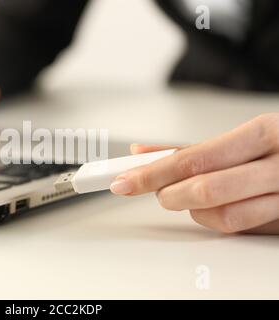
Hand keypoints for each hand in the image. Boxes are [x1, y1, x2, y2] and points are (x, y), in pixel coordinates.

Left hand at [110, 113, 278, 234]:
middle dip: (171, 195)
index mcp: (263, 133)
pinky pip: (245, 229)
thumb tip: (143, 153)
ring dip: (196, 211)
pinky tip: (218, 208)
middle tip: (160, 192)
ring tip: (191, 198)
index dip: (153, 173)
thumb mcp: (241, 136)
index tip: (125, 181)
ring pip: (225, 217)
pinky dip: (220, 221)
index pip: (194, 158)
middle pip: (207, 190)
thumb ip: (191, 148)